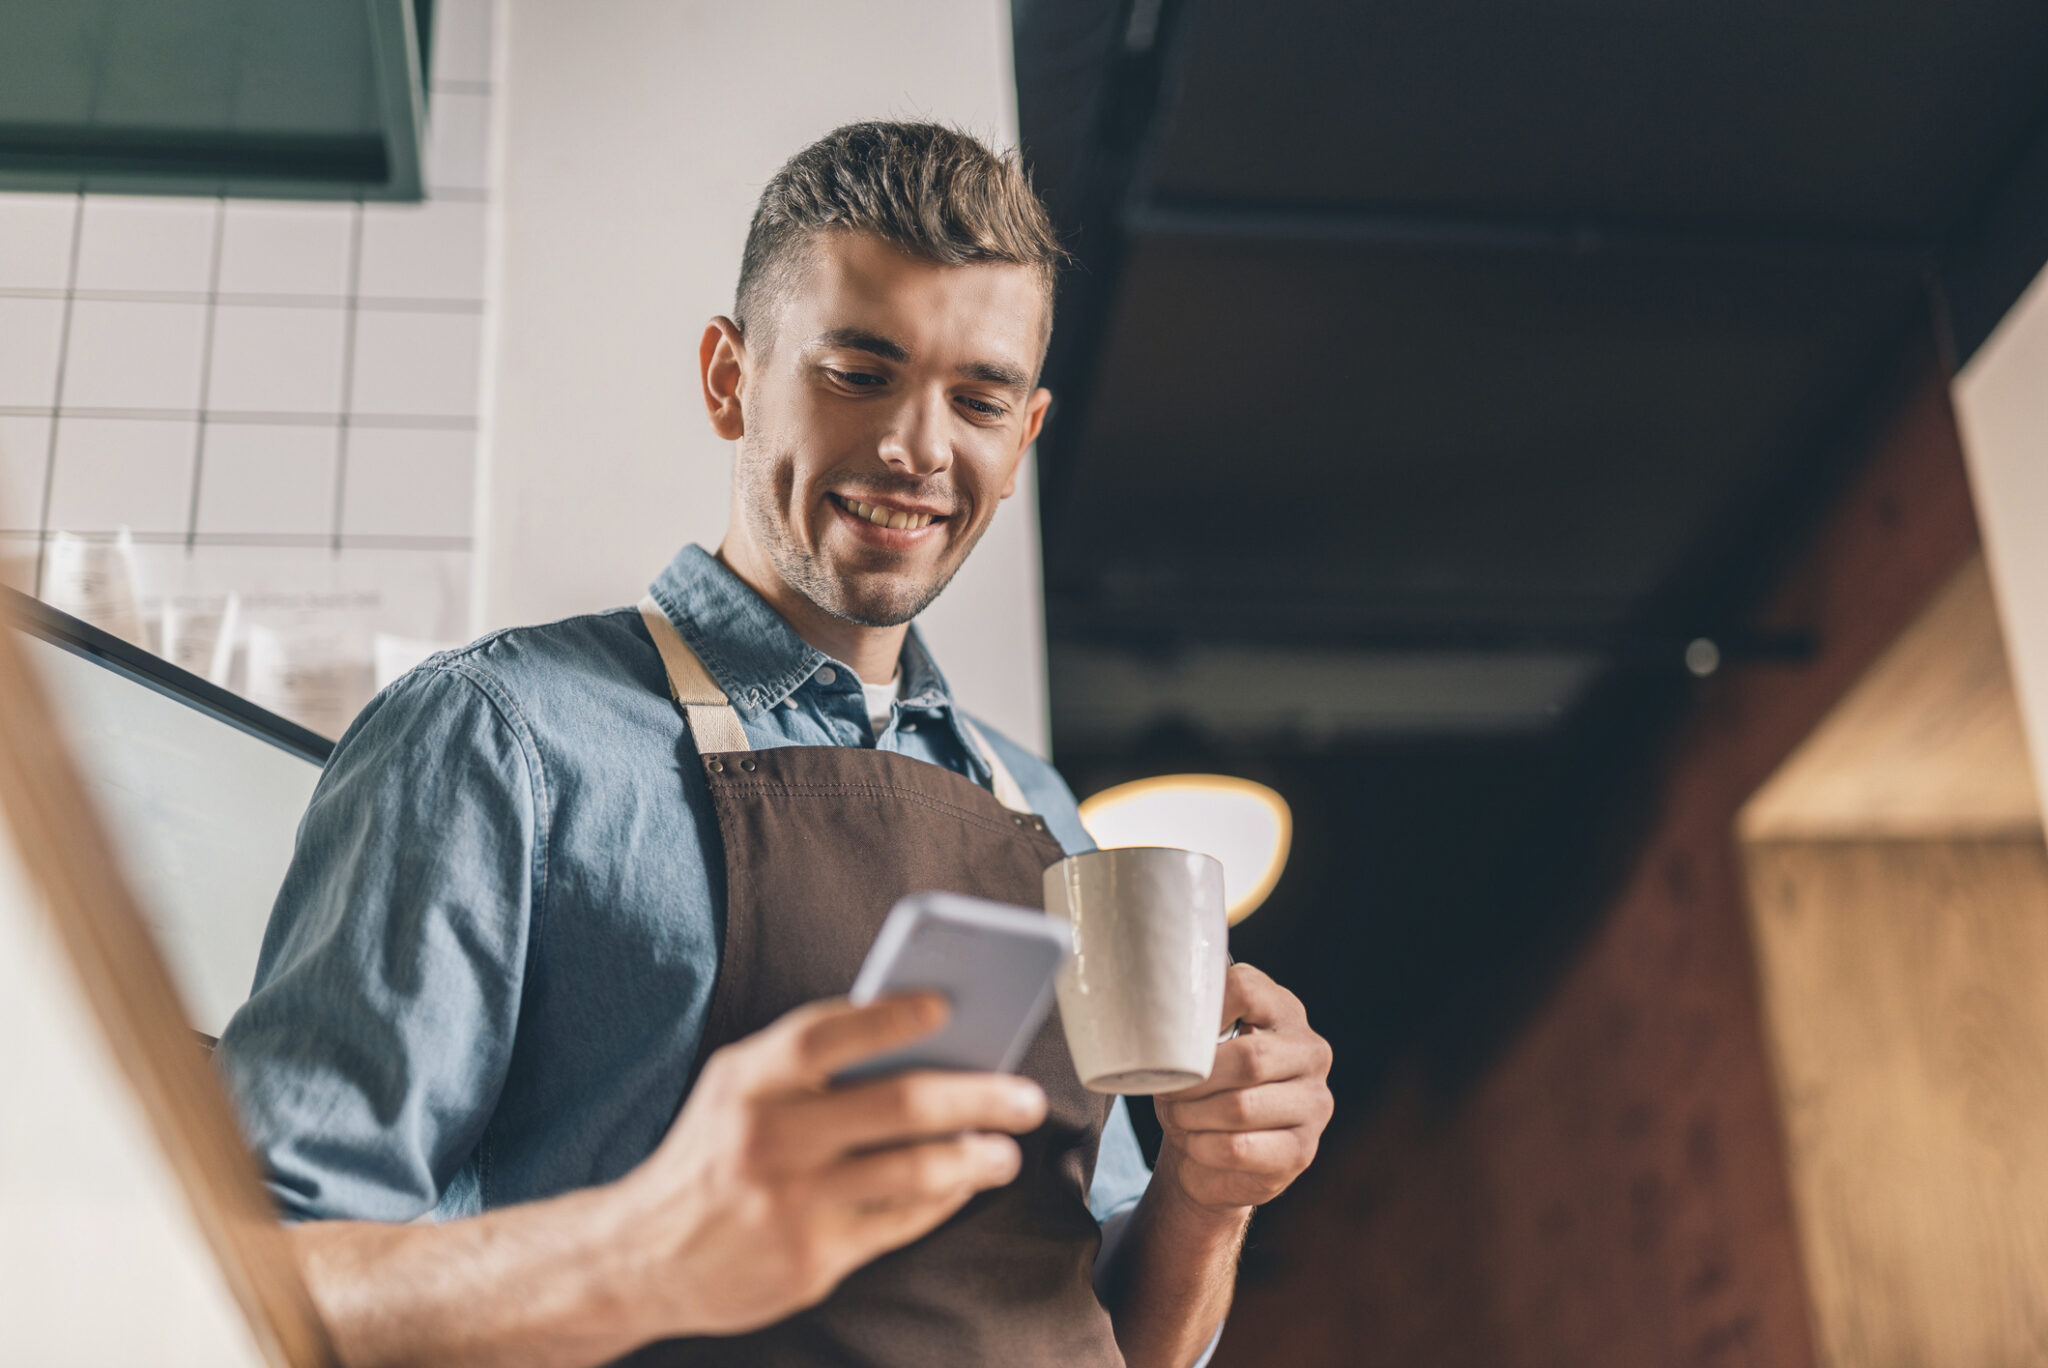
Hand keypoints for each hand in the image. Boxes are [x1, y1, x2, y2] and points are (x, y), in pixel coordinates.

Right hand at [611, 993, 1047, 1339]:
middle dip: (980, 1096)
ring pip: (915, 1173)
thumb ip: (811, 1060)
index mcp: (748, 1078)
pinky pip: (902, 1223)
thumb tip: (927, 1036)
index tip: (949, 1005)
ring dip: (978, 1158)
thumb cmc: (715, 1152)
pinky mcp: (810, 1261)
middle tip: (1026, 1097)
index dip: (894, 1016)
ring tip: (1005, 1151)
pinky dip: (944, 1199)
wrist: (642, 1257)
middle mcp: (768, 1138)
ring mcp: (791, 1205)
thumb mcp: (739, 1087)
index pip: (829, 1033)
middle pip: (899, 1105)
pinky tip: (961, 1185)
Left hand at [1152, 963, 1332, 1217]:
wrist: (1214, 1153)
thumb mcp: (1197, 1048)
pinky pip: (1239, 1148)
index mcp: (1284, 1011)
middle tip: (1166, 1091)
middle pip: (1248, 1058)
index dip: (1200, 1011)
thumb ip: (1189, 1023)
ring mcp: (1314, 1103)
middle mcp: (1310, 1052)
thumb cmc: (1202, 1088)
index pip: (1245, 989)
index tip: (1171, 1034)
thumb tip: (1147, 1014)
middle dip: (1193, 1080)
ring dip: (1193, 1116)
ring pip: (1241, 1106)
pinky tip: (1195, 1143)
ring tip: (1177, 1117)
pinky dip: (1203, 1147)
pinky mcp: (1302, 1150)